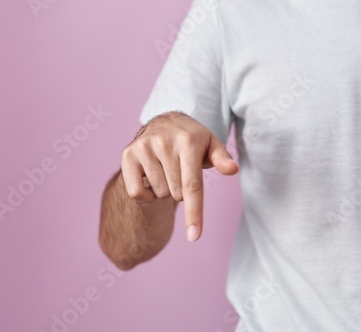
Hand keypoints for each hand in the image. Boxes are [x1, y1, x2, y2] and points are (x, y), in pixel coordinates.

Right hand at [120, 111, 238, 241]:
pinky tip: (151, 178)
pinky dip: (146, 195)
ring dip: (165, 189)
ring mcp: (143, 147)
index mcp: (188, 140)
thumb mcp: (211, 145)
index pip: (192, 185)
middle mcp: (164, 141)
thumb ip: (222, 158)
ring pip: (159, 193)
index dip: (194, 212)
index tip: (194, 237)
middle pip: (176, 193)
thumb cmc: (193, 140)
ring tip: (167, 169)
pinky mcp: (127, 154)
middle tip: (181, 170)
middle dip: (182, 190)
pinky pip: (137, 193)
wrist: (164, 123)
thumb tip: (233, 169)